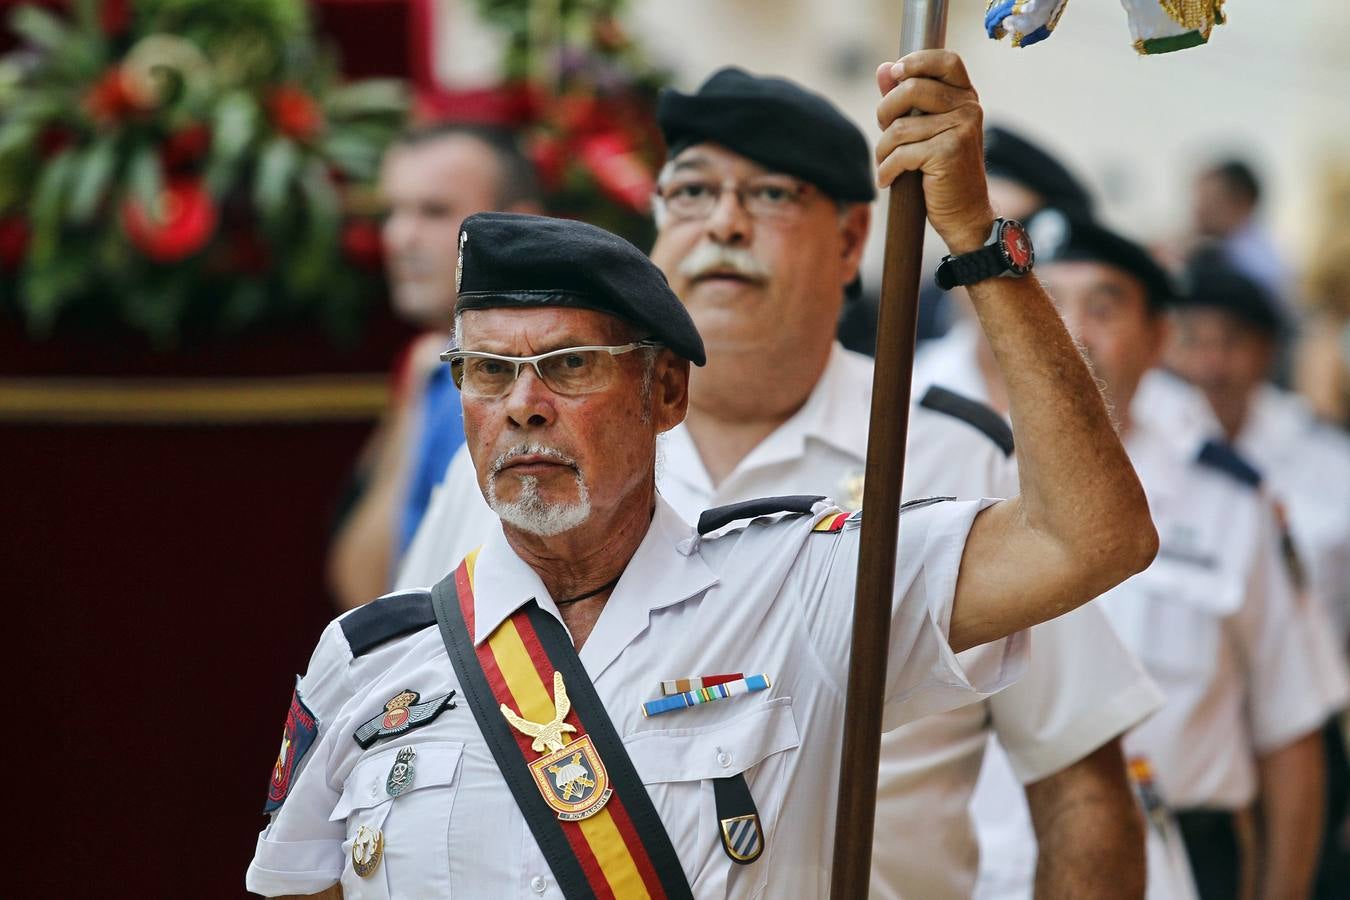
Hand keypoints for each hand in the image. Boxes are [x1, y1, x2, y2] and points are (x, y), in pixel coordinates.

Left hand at [875, 50, 995, 253]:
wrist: (966, 215)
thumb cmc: (942, 173)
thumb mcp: (926, 130)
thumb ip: (906, 98)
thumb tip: (883, 69)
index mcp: (966, 97)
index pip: (946, 60)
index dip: (917, 61)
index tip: (895, 74)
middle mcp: (969, 108)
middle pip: (912, 89)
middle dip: (886, 112)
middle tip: (884, 134)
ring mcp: (961, 129)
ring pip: (900, 127)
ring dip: (883, 150)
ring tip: (885, 164)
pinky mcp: (948, 152)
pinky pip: (900, 153)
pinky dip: (887, 169)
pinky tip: (887, 180)